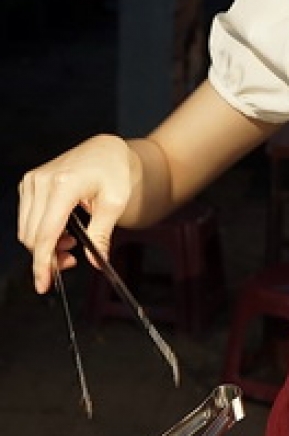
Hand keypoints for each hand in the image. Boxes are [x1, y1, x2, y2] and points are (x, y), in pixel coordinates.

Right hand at [18, 134, 137, 294]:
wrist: (106, 151)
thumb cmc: (114, 172)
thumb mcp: (115, 204)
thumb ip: (101, 234)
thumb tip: (96, 261)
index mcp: (63, 186)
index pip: (45, 234)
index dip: (43, 264)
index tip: (44, 284)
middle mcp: (42, 182)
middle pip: (32, 236)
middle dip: (48, 257)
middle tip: (71, 261)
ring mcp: (32, 181)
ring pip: (26, 230)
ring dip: (45, 246)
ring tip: (71, 246)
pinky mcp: (30, 184)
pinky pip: (27, 218)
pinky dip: (41, 232)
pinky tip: (62, 232)